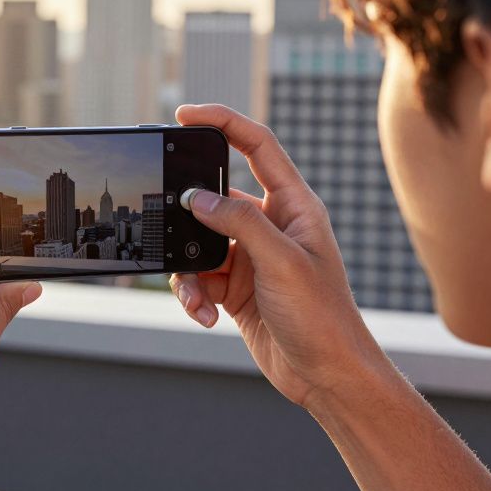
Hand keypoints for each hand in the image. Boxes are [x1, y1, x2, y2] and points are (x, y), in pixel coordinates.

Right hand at [170, 104, 387, 409]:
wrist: (327, 376)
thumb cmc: (324, 318)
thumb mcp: (281, 263)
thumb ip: (239, 223)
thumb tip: (197, 198)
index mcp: (294, 206)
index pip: (257, 146)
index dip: (222, 122)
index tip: (185, 114)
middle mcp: (271, 226)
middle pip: (215, 198)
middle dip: (187, 214)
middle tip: (163, 214)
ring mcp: (251, 258)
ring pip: (198, 244)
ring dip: (189, 271)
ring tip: (198, 298)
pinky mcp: (236, 289)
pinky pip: (199, 278)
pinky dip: (194, 296)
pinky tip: (206, 317)